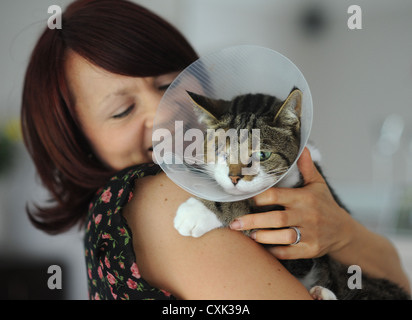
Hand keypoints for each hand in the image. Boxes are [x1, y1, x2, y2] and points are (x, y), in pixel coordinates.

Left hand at [229, 147, 353, 259]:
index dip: (259, 197)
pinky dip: (274, 251)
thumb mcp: (318, 184)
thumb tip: (301, 146)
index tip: (244, 199)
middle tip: (234, 223)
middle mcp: (307, 216)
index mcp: (304, 198)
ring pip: (283, 237)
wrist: (343, 231)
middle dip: (253, 221)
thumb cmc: (324, 204)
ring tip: (248, 235)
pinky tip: (261, 249)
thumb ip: (306, 167)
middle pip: (276, 219)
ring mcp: (309, 234)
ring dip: (263, 237)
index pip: (277, 195)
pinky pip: (288, 252)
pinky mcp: (310, 250)